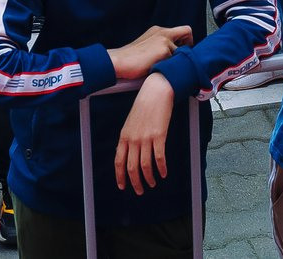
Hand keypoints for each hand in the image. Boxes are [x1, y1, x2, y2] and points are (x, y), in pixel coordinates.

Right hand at [107, 23, 191, 82]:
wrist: (120, 62)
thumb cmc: (131, 59)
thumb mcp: (147, 47)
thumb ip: (161, 47)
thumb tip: (173, 57)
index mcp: (158, 31)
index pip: (181, 31)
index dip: (185, 41)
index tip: (182, 51)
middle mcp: (163, 32)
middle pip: (187, 32)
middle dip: (189, 45)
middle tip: (183, 58)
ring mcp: (164, 40)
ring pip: (182, 51)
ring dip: (178, 60)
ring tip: (168, 69)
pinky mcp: (164, 50)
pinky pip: (176, 61)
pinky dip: (172, 67)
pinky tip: (164, 71)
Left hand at [111, 72, 177, 192]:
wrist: (155, 92)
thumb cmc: (144, 106)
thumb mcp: (131, 122)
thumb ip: (129, 137)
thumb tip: (130, 153)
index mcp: (124, 136)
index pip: (118, 161)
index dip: (120, 176)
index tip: (122, 187)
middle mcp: (133, 139)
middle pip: (132, 167)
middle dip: (135, 182)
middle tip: (140, 191)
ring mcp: (145, 138)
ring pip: (145, 166)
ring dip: (149, 178)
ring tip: (152, 184)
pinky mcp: (159, 136)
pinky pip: (159, 158)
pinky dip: (161, 168)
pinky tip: (164, 173)